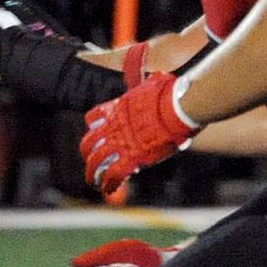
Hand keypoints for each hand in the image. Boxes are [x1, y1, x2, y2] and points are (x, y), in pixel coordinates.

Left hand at [81, 73, 198, 194]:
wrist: (178, 106)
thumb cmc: (171, 94)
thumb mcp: (152, 84)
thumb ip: (147, 84)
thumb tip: (159, 76)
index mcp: (116, 109)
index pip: (93, 118)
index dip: (93, 128)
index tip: (97, 134)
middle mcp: (113, 127)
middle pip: (89, 142)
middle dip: (88, 152)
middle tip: (91, 161)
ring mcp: (121, 144)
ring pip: (96, 162)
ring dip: (93, 173)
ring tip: (93, 182)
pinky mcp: (132, 158)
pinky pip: (113, 174)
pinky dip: (108, 183)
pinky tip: (106, 189)